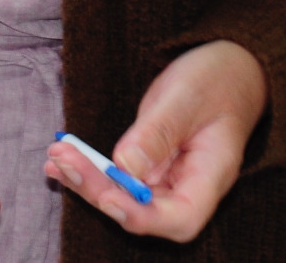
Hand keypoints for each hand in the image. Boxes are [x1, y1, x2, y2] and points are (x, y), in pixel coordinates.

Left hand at [43, 39, 266, 242]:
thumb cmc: (216, 80)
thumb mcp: (185, 98)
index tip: (107, 197)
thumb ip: (157, 134)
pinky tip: (59, 160)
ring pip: (126, 197)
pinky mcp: (151, 165)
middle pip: (144, 211)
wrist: (230, 68)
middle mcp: (189, 186)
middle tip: (63, 161)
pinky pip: (119, 177)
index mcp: (211, 176)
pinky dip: (90, 170)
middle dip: (100, 192)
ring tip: (55, 158)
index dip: (142, 216)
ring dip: (88, 181)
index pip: (181, 218)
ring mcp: (169, 178)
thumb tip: (124, 168)